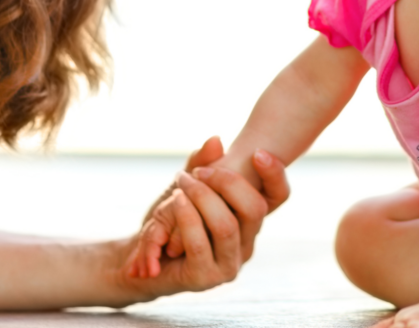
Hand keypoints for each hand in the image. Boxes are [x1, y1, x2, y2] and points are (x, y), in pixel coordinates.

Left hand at [129, 137, 290, 277]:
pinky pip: (199, 243)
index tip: (258, 152)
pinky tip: (175, 201)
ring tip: (182, 182)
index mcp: (248, 220)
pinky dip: (186, 217)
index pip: (279, 195)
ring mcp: (228, 265)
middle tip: (198, 172)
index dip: (275, 174)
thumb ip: (201, 163)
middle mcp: (246, 243)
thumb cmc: (168, 219)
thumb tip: (216, 140)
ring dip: (202, 197)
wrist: (139, 257)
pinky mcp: (205, 278)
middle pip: (255, 208)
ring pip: (227, 226)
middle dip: (227, 181)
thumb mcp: (185, 185)